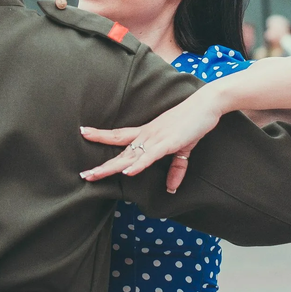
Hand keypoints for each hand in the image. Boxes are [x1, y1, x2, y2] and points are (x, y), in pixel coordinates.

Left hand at [79, 90, 222, 192]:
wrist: (207, 104)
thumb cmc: (194, 121)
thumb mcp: (184, 149)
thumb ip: (177, 169)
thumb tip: (172, 188)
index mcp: (148, 134)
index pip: (119, 135)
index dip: (101, 135)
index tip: (84, 133)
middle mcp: (147, 135)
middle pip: (120, 151)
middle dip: (102, 164)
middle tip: (83, 174)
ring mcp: (156, 138)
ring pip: (129, 156)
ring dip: (112, 167)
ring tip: (94, 175)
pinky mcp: (168, 142)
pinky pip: (150, 155)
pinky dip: (139, 164)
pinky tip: (127, 171)